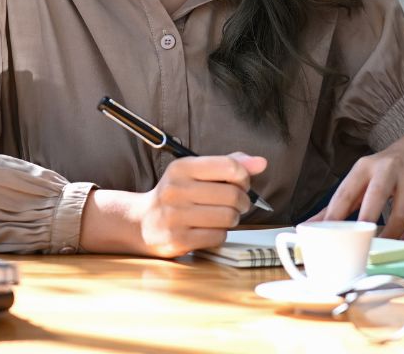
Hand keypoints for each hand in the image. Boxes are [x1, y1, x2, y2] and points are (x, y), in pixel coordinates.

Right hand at [130, 152, 266, 257]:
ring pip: (228, 217)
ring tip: (223, 216)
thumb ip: (228, 164)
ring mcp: (176, 216)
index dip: (244, 176)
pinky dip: (220, 233)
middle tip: (238, 203)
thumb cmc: (177, 195)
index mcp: (182, 168)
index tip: (242, 182)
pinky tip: (209, 229)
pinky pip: (218, 236)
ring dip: (233, 218)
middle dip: (243, 201)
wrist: (142, 222)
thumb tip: (261, 163)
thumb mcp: (195, 172)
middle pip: (232, 194)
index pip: (228, 166)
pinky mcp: (178, 239)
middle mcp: (176, 190)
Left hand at [311, 133, 403, 239]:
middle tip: (360, 247)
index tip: (326, 237)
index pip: (346, 192)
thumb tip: (309, 227)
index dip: (335, 215)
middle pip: (376, 197)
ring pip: (403, 212)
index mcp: (364, 167)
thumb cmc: (386, 170)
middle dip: (367, 223)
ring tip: (385, 249)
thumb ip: (340, 203)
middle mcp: (388, 167)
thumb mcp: (362, 179)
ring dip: (393, 235)